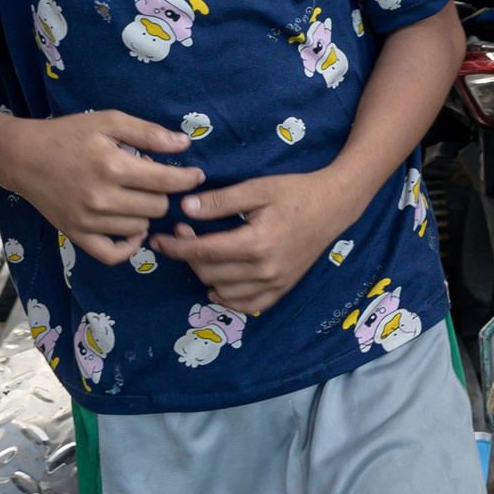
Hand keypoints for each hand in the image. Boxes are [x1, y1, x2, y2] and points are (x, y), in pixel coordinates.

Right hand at [0, 110, 200, 267]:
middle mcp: (101, 198)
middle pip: (158, 207)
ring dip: (146, 213)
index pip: (167, 182)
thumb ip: (148, 133)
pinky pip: (113, 255)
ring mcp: (88, 221)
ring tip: (136, 196)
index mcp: (112, 166)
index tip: (195, 175)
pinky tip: (133, 228)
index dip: (188, 179)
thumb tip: (184, 145)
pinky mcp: (76, 235)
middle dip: (164, 193)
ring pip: (141, 228)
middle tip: (153, 180)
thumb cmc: (68, 135)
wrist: (22, 157)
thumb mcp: (108, 121)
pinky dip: (129, 246)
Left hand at [150, 169, 366, 315]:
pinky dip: (227, 297)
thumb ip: (220, 201)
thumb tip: (184, 209)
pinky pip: (246, 304)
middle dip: (188, 255)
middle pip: (208, 273)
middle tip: (186, 233)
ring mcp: (274, 283)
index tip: (158, 238)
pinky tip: (218, 282)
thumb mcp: (257, 188)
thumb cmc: (295, 192)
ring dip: (204, 274)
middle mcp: (264, 270)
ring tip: (203, 253)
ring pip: (222, 291)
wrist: (334, 205)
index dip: (175, 246)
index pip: (202, 252)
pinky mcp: (282, 289)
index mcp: (255, 244)